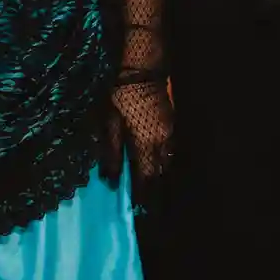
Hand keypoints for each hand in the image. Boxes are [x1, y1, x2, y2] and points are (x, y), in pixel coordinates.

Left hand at [103, 72, 173, 202]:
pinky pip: (171, 152)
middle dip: (157, 193)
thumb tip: (111, 181)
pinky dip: (166, 165)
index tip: (140, 212)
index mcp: (144, 143)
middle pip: (161, 174)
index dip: (143, 195)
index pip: (145, 177)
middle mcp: (161, 142)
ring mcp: (169, 132)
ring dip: (163, 180)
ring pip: (168, 164)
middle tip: (152, 212)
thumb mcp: (108, 122)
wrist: (142, 67)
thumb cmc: (119, 94)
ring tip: (160, 197)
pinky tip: (162, 170)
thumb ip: (110, 152)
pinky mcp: (171, 124)